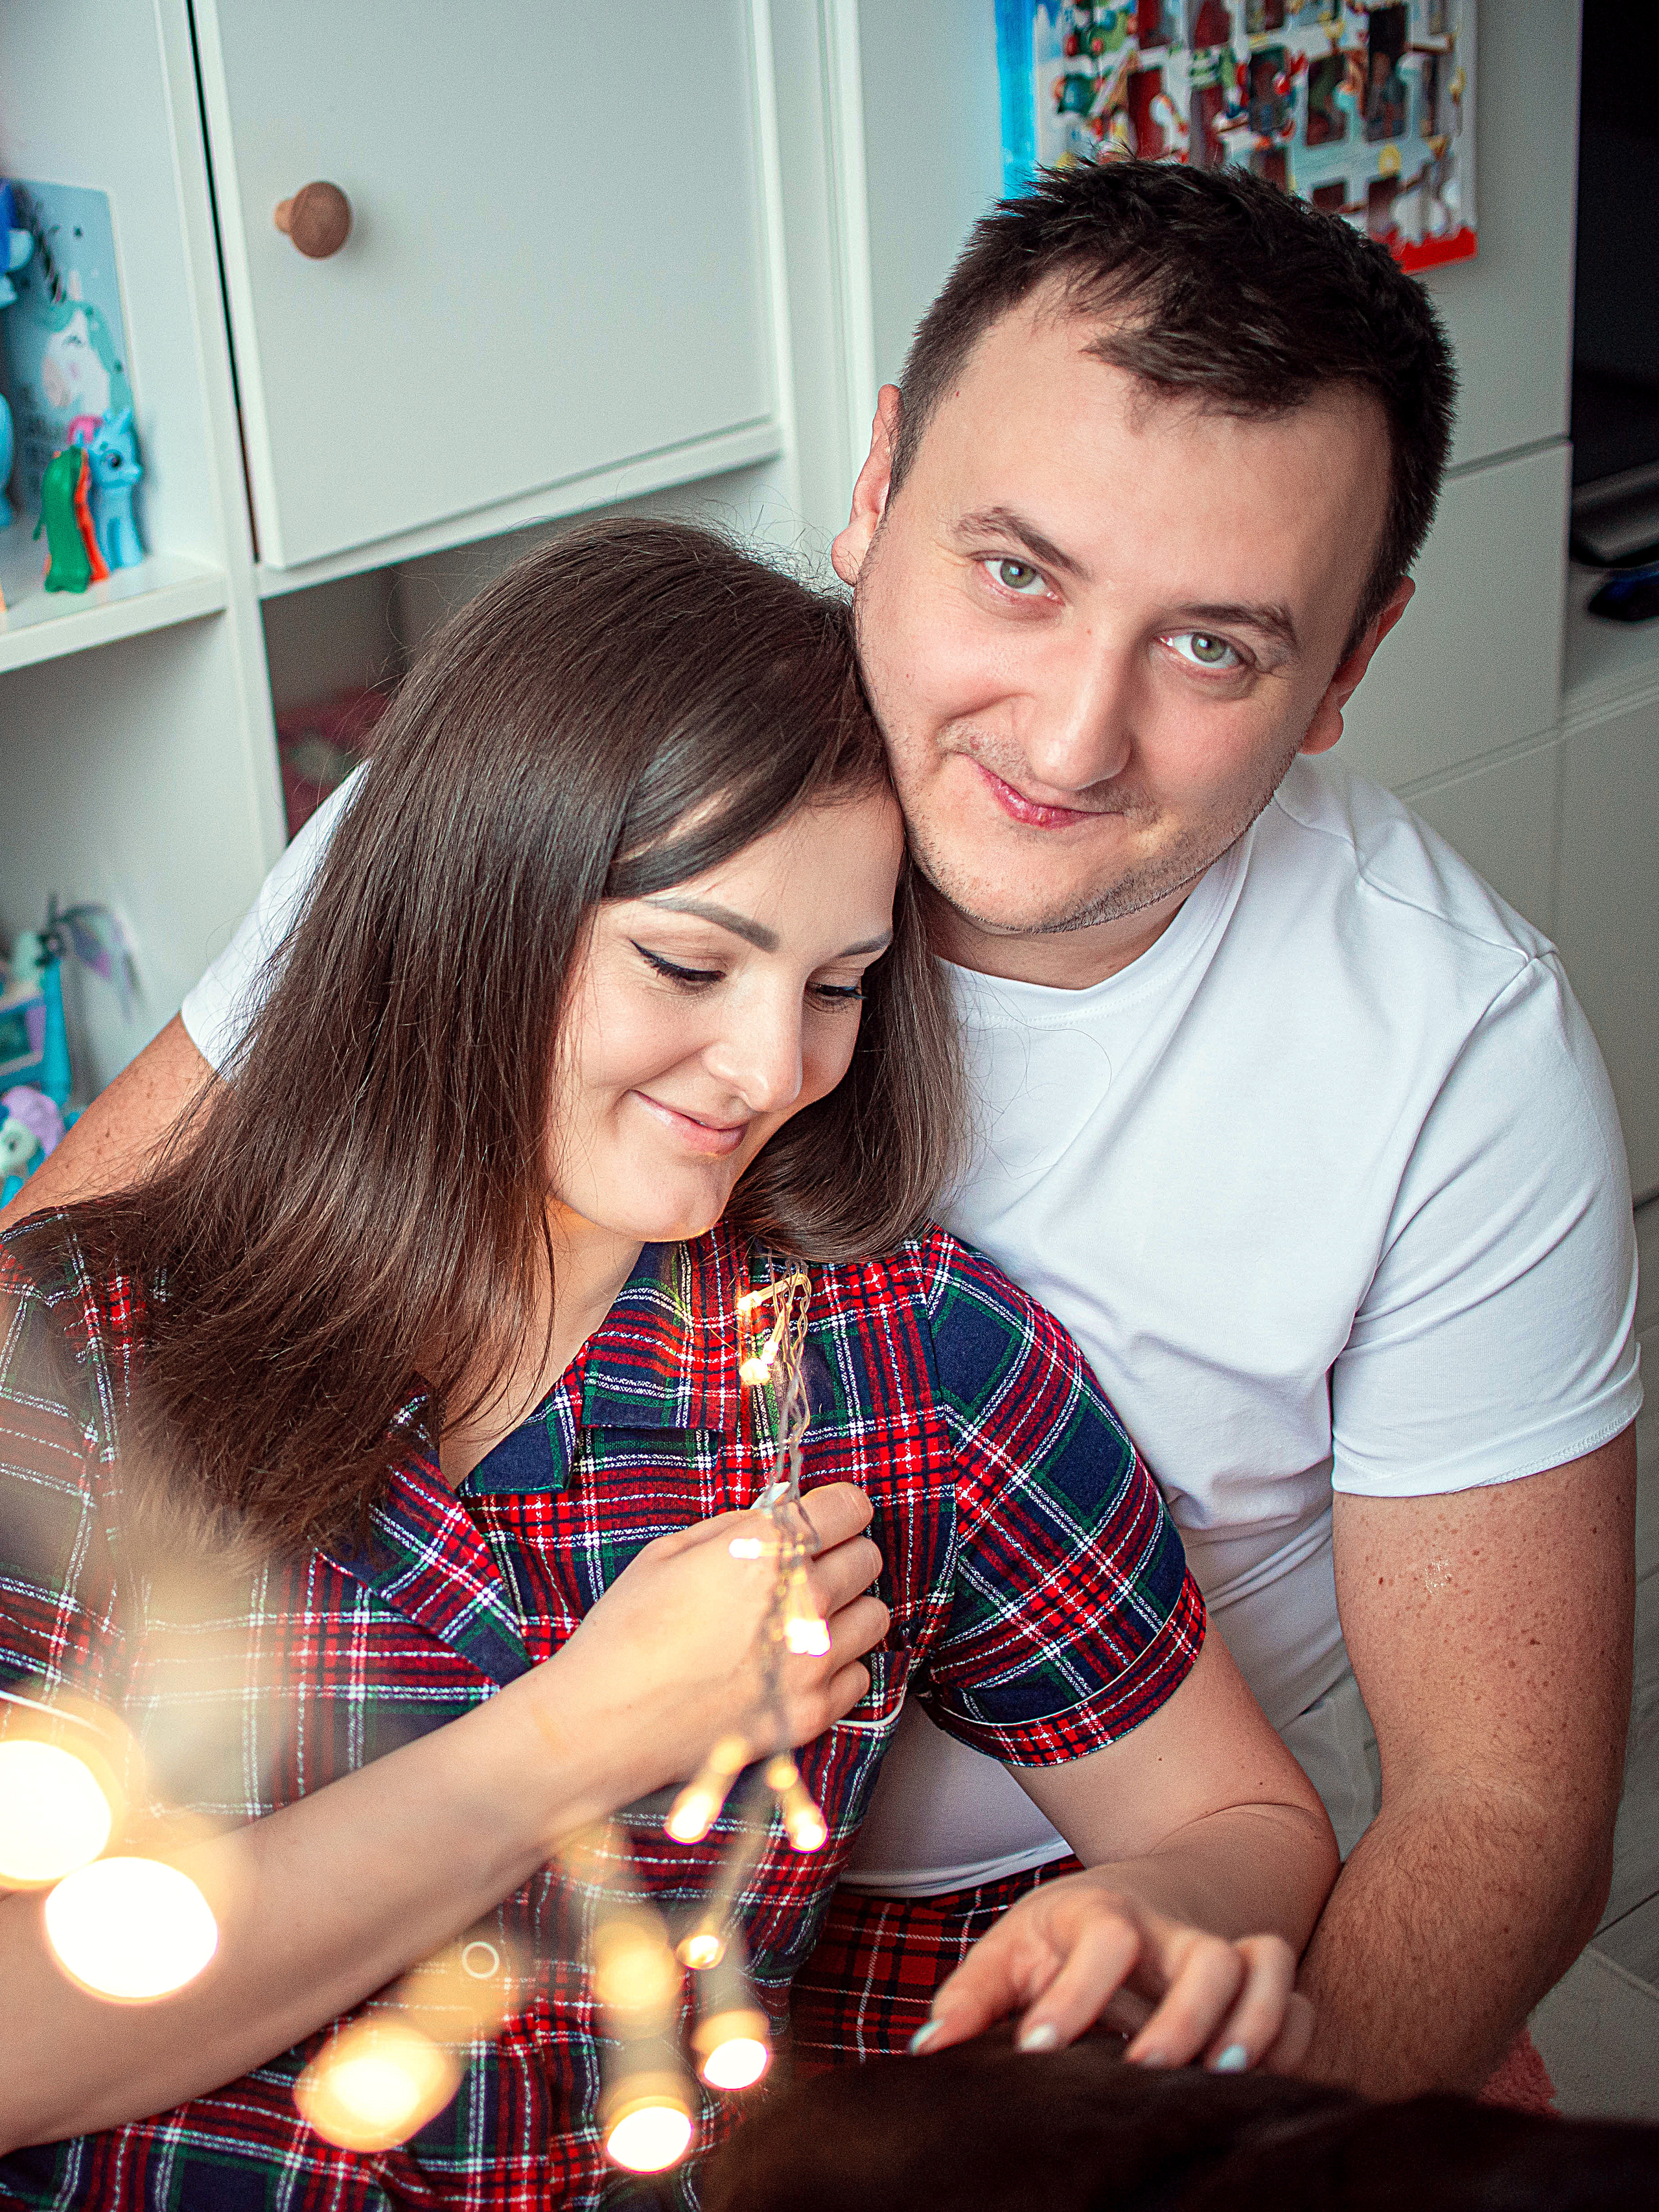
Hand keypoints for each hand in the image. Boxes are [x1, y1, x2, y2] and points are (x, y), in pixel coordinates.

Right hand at [519, 1482, 887, 1808]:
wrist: (601, 1724)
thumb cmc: (625, 1632)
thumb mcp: (668, 1553)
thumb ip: (734, 1528)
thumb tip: (775, 1516)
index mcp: (766, 1549)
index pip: (849, 1507)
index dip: (837, 1509)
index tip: (826, 1518)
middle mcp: (801, 1600)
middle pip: (867, 1558)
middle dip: (841, 1555)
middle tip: (806, 1569)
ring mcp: (811, 1661)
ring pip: (874, 1615)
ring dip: (846, 1610)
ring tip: (804, 1619)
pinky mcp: (810, 1712)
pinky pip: (859, 1675)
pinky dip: (837, 1667)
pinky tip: (797, 1665)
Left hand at [913, 1871, 1313, 2074]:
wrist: (1155, 1888)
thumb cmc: (1070, 1933)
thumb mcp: (1012, 1948)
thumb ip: (971, 1998)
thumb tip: (926, 2049)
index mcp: (1104, 1916)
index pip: (1103, 1940)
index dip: (1074, 1996)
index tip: (1037, 2051)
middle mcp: (1173, 1934)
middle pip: (1204, 1955)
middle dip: (1184, 2015)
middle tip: (1146, 2070)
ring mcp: (1225, 1956)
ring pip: (1268, 1965)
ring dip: (1257, 2022)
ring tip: (1225, 2079)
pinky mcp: (1260, 1987)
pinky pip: (1303, 2005)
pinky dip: (1295, 2041)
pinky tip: (1263, 2087)